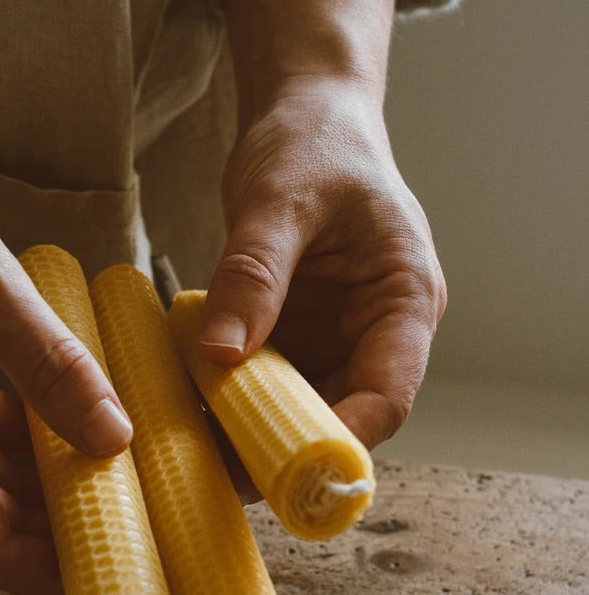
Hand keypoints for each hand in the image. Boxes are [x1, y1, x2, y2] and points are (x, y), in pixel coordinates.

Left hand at [200, 78, 446, 448]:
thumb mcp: (280, 201)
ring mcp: (333, 336)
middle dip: (287, 450)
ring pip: (300, 407)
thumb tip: (224, 354)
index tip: (288, 467)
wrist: (305, 117)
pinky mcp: (297, 333)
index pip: (389, 393)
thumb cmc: (313, 144)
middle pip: (341, 413)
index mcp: (403, 299)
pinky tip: (192, 412)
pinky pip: (267, 380)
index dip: (343, 438)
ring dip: (254, 433)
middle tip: (226, 477)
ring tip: (198, 454)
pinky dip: (233, 400)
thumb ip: (253, 275)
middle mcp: (374, 330)